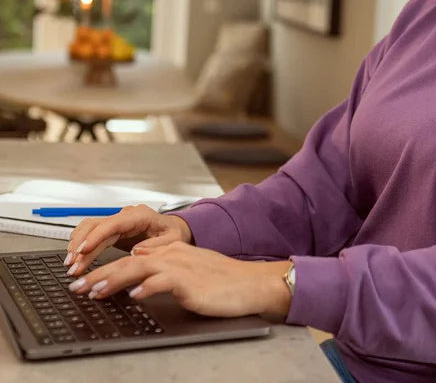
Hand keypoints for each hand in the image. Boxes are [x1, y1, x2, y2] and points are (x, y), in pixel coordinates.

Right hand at [64, 204, 191, 276]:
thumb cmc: (174, 234)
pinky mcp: (113, 231)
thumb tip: (137, 252)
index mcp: (140, 216)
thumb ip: (156, 246)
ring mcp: (118, 222)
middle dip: (81, 245)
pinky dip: (82, 246)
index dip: (96, 236)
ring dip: (78, 246)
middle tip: (72, 266)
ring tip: (71, 265)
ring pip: (90, 228)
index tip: (83, 250)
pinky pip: (92, 235)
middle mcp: (125, 216)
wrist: (175, 229)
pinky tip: (76, 259)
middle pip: (96, 225)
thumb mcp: (173, 241)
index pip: (112, 223)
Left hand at [68, 242, 291, 317]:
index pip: (129, 258)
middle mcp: (171, 254)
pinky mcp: (189, 280)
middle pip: (127, 261)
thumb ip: (162, 267)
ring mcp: (180, 265)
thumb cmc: (220, 281)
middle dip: (98, 273)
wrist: (248, 283)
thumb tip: (136, 266)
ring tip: (94, 290)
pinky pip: (163, 281)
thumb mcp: (187, 271)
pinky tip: (134, 294)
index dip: (103, 268)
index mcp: (169, 251)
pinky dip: (147, 286)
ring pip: (138, 267)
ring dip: (113, 279)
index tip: (83, 280)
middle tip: (76, 285)